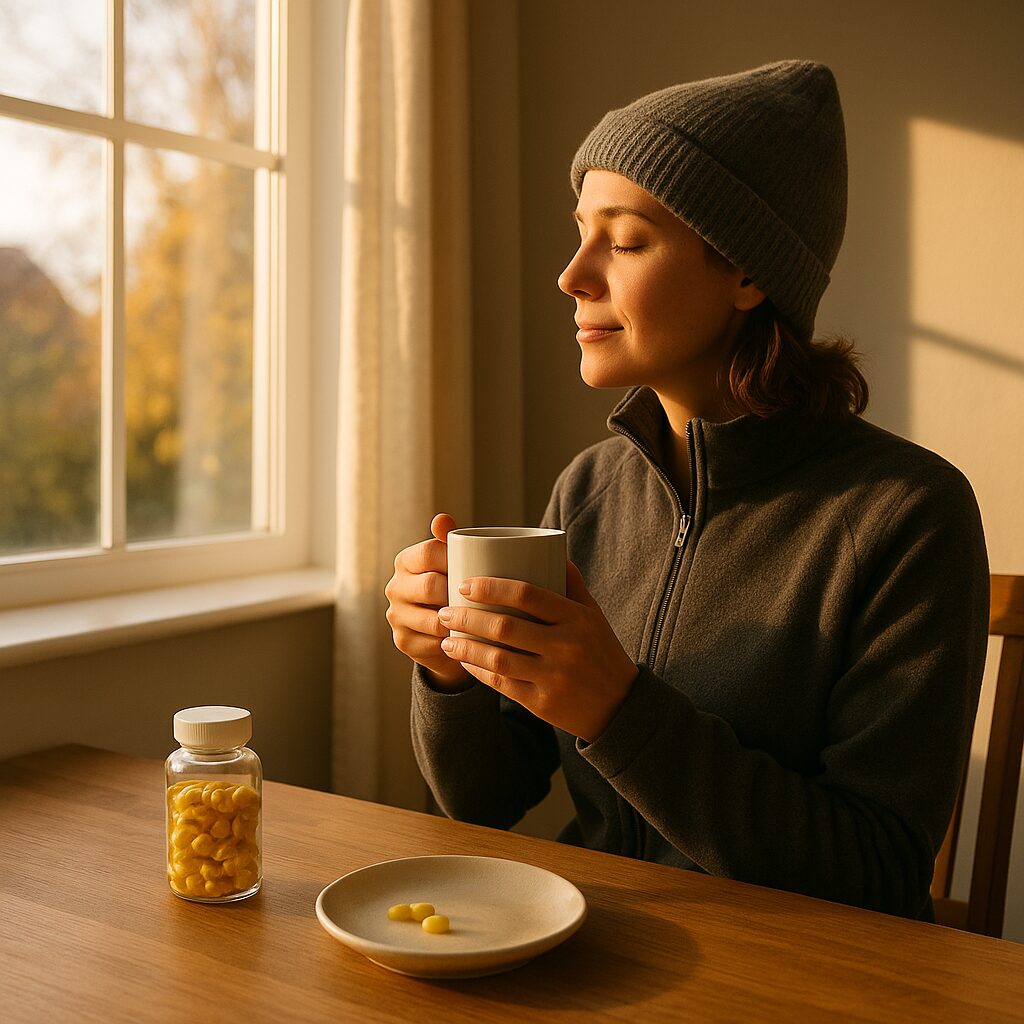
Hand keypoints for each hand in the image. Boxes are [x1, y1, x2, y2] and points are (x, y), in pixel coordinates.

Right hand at [385, 513, 472, 690]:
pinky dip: (454, 644)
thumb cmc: (454, 587)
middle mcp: (395, 587)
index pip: (428, 552)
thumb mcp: (454, 563)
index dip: (455, 559)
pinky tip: (469, 640)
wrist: (444, 630)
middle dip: (458, 593)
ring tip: (480, 621)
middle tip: (484, 598)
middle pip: (430, 586)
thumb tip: (442, 518)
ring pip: (433, 619)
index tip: (478, 568)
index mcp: (406, 561)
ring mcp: (396, 616)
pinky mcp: (403, 641)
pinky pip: (433, 644)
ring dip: (459, 621)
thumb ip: (450, 540)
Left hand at [436, 562, 638, 740]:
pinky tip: (464, 660)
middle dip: (467, 616)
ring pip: (498, 658)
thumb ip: (572, 583)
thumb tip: (552, 549)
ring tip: (446, 637)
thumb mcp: (593, 615)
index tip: (464, 584)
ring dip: (466, 646)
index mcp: (576, 618)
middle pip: (505, 626)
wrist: (620, 706)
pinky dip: (478, 671)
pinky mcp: (542, 703)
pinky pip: (502, 684)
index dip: (490, 587)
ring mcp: (553, 676)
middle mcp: (565, 646)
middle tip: (445, 609)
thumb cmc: (601, 651)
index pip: (527, 594)